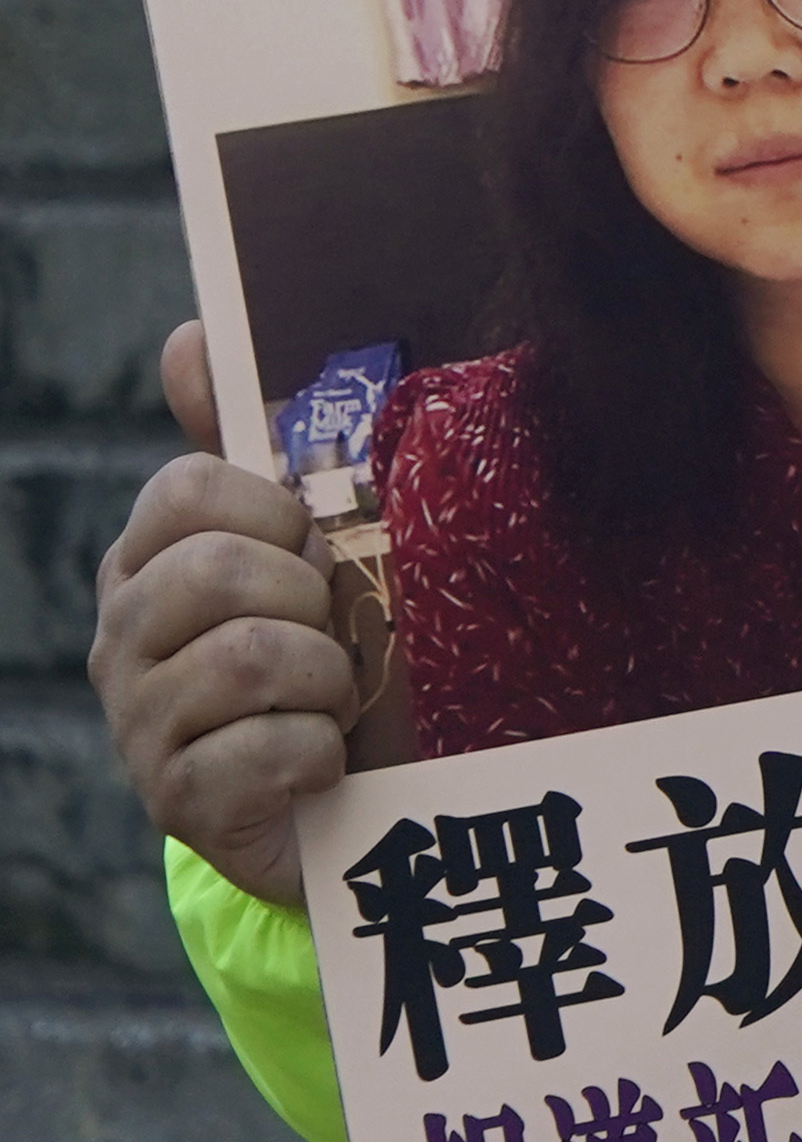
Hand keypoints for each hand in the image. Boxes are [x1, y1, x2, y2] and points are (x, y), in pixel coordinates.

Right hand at [88, 322, 357, 906]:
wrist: (329, 806)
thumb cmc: (316, 659)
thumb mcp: (296, 551)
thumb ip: (249, 448)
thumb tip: (190, 335)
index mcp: (148, 563)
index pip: (188, 489)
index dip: (272, 512)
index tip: (309, 549)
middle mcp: (124, 638)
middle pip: (218, 572)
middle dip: (310, 601)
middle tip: (335, 636)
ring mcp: (141, 725)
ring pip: (251, 658)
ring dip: (328, 678)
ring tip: (337, 699)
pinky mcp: (179, 804)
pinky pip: (268, 752)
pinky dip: (320, 753)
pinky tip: (322, 763)